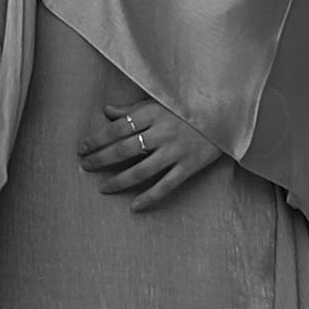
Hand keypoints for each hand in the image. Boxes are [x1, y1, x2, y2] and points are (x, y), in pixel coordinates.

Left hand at [79, 93, 222, 211]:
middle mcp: (162, 133)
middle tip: (85, 167)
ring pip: (141, 171)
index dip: (97, 139)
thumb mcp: (160, 102)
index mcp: (153, 113)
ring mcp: (175, 151)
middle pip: (124, 149)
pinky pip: (165, 186)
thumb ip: (132, 109)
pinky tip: (134, 206)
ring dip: (119, 181)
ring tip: (103, 187)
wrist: (225, 114)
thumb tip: (106, 111)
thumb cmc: (188, 107)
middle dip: (101, 159)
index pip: (117, 128)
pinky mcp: (188, 166)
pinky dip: (149, 198)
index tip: (82, 148)